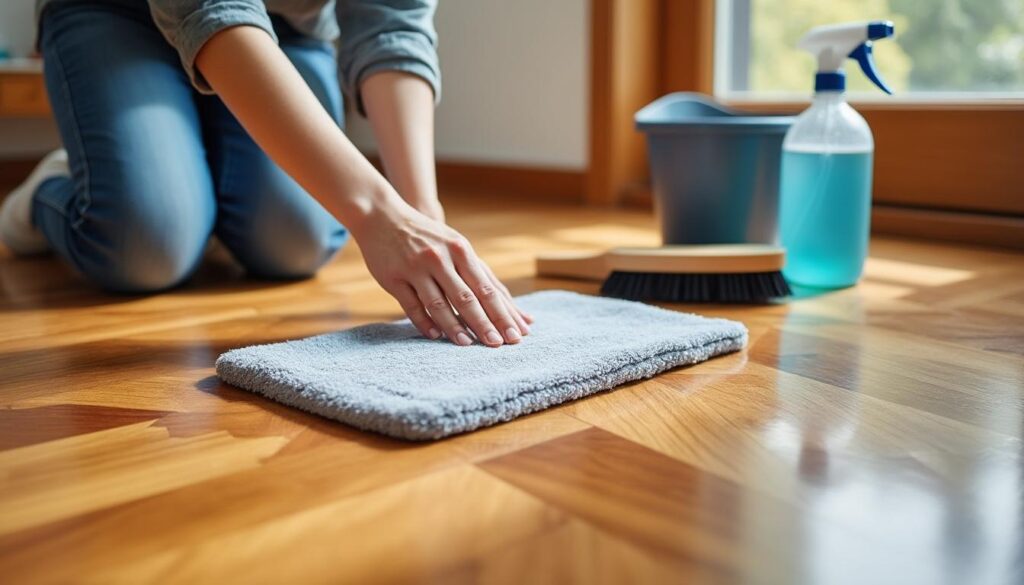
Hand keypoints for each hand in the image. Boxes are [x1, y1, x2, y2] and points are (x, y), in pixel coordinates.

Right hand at [352, 199, 532, 346]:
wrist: (383, 216)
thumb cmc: (431, 237)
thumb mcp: (458, 247)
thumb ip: (483, 276)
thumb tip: (512, 306)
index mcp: (460, 250)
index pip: (486, 288)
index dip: (501, 313)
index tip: (516, 334)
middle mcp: (439, 258)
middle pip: (466, 298)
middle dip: (484, 323)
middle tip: (497, 344)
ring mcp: (415, 268)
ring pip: (438, 304)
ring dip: (454, 326)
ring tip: (467, 344)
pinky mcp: (393, 278)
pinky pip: (411, 306)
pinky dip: (424, 323)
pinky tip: (435, 336)